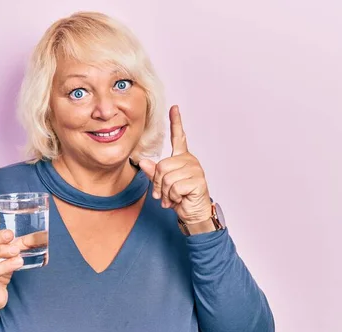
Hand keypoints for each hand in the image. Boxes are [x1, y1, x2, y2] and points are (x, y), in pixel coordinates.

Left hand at [139, 105, 211, 223]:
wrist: (193, 214)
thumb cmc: (180, 198)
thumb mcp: (162, 185)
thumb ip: (153, 173)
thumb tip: (143, 162)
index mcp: (182, 158)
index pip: (179, 137)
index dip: (176, 122)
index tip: (174, 108)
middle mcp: (190, 160)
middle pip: (162, 166)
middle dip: (158, 184)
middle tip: (163, 194)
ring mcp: (195, 169)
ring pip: (167, 177)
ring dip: (166, 192)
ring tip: (173, 198)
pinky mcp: (198, 180)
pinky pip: (175, 187)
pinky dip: (173, 197)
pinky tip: (180, 199)